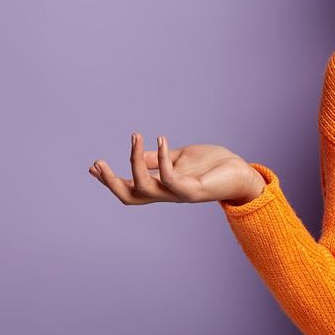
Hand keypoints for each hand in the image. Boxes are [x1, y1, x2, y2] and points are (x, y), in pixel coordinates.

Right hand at [88, 133, 263, 205]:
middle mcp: (167, 194)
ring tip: (133, 138)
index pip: (130, 188)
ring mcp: (179, 194)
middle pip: (130, 196)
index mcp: (162, 186)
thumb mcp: (180, 158)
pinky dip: (162, 158)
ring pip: (144, 188)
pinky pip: (170, 177)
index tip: (92, 167)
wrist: (242, 172)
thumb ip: (159, 159)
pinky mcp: (193, 191)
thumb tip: (136, 153)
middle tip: (97, 163)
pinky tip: (161, 138)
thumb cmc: (214, 165)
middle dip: (110, 182)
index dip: (110, 180)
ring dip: (134, 163)